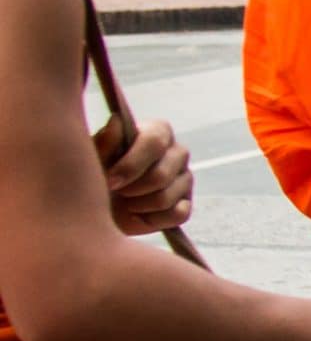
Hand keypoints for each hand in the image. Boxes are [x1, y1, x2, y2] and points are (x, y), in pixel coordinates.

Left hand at [96, 118, 191, 234]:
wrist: (95, 204)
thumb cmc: (94, 172)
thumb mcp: (93, 155)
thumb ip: (106, 140)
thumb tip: (117, 121)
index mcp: (157, 132)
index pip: (155, 142)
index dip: (131, 165)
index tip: (110, 181)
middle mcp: (176, 153)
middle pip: (162, 175)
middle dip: (133, 189)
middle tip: (116, 193)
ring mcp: (184, 179)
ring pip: (166, 197)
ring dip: (138, 206)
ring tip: (124, 203)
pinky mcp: (186, 203)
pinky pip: (177, 214)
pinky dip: (153, 219)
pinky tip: (138, 214)